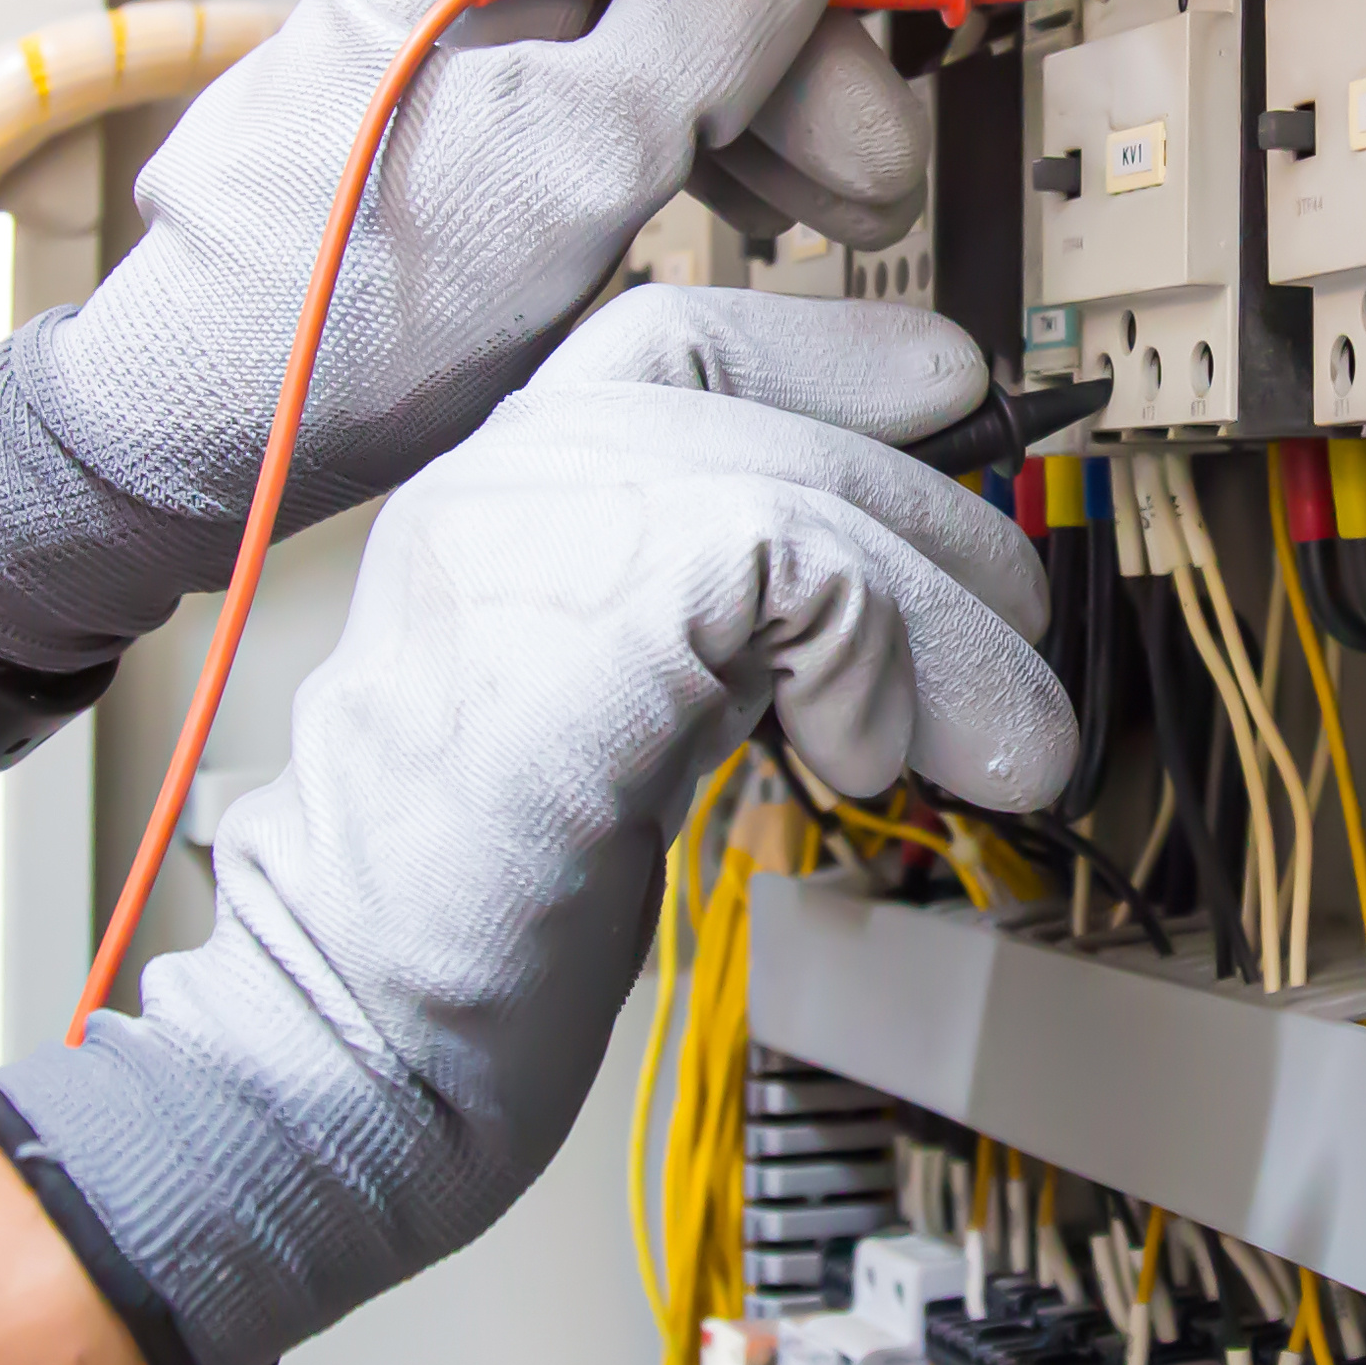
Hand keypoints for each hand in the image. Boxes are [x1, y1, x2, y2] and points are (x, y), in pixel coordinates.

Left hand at [0, 0, 945, 669]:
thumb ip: (699, 28)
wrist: (202, 432)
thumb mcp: (563, 163)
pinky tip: (785, 213)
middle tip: (883, 144)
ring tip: (860, 204)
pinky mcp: (513, 138)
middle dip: (814, 22)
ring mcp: (499, 53)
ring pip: (690, 20)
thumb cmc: (340, 305)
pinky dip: (736, 147)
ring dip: (797, 99)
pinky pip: (654, 100)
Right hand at [0, 290, 1075, 1364]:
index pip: (682, 334)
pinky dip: (886, 669)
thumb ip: (707, 626)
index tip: (950, 394)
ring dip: (948, 631)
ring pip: (816, 494)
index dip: (835, 359)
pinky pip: (814, 573)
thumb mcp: (614, 715)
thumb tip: (879, 601)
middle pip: (776, 411)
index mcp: (498, 490)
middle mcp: (504, 475)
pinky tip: (865, 764)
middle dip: (938, 531)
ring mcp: (536, 523)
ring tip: (1002, 748)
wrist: (348, 1031)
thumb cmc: (464, 926)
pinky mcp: (599, 600)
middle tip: (1017, 657)